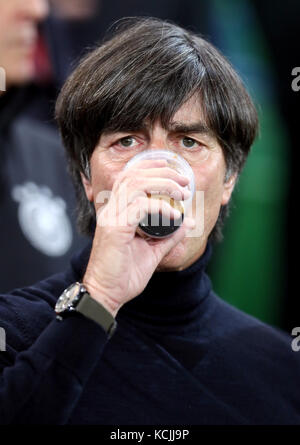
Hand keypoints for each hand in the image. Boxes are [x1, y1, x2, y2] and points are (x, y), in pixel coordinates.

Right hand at [82, 159, 195, 316]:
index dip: (148, 166)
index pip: (128, 177)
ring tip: (181, 193)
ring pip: (135, 185)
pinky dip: (159, 207)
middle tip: (184, 181)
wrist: (106, 295)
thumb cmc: (124, 275)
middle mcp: (110, 210)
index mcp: (116, 212)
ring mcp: (111, 218)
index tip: (170, 167)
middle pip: (133, 175)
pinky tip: (174, 214)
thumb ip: (169, 236)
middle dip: (162, 172)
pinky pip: (139, 207)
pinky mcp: (115, 229)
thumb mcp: (152, 252)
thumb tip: (188, 222)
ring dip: (162, 184)